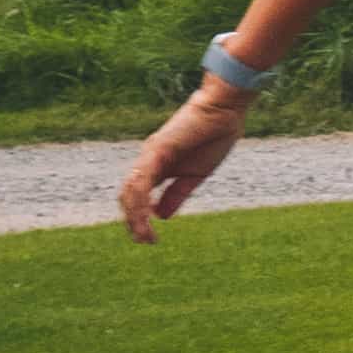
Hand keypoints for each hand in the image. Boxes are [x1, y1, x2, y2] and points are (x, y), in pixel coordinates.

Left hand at [119, 90, 248, 240]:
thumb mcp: (195, 175)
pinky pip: (141, 181)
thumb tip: (161, 216)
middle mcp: (147, 162)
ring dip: (135, 217)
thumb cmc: (214, 138)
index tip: (150, 239)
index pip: (138, 196)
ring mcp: (149, 156)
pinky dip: (140, 202)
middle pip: (128, 196)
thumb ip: (176, 194)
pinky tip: (147, 218)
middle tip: (145, 241)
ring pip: (130, 192)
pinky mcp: (155, 151)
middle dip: (133, 221)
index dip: (139, 218)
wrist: (224, 111)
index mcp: (157, 167)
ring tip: (145, 236)